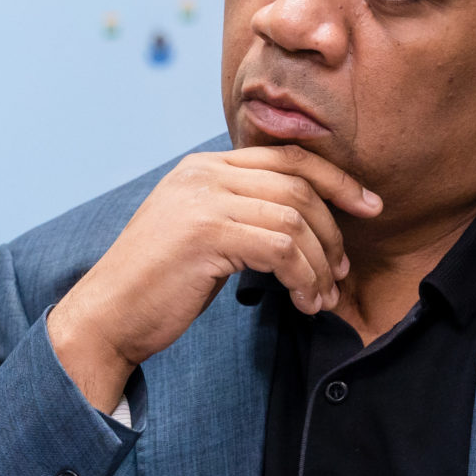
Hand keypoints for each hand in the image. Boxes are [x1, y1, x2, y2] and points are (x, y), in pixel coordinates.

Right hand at [47, 146, 380, 412]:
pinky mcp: (207, 234)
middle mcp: (204, 173)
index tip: (368, 205)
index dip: (335, 179)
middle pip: (298, 186)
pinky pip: (282, 249)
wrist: (107, 317)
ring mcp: (204, 200)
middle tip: (343, 270)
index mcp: (203, 166)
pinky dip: (304, 278)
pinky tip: (303, 302)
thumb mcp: (200, 233)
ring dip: (320, 265)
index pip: (287, 157)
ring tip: (321, 297)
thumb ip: (239, 212)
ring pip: (296, 221)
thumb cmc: (157, 285)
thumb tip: (303, 221)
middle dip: (334, 230)